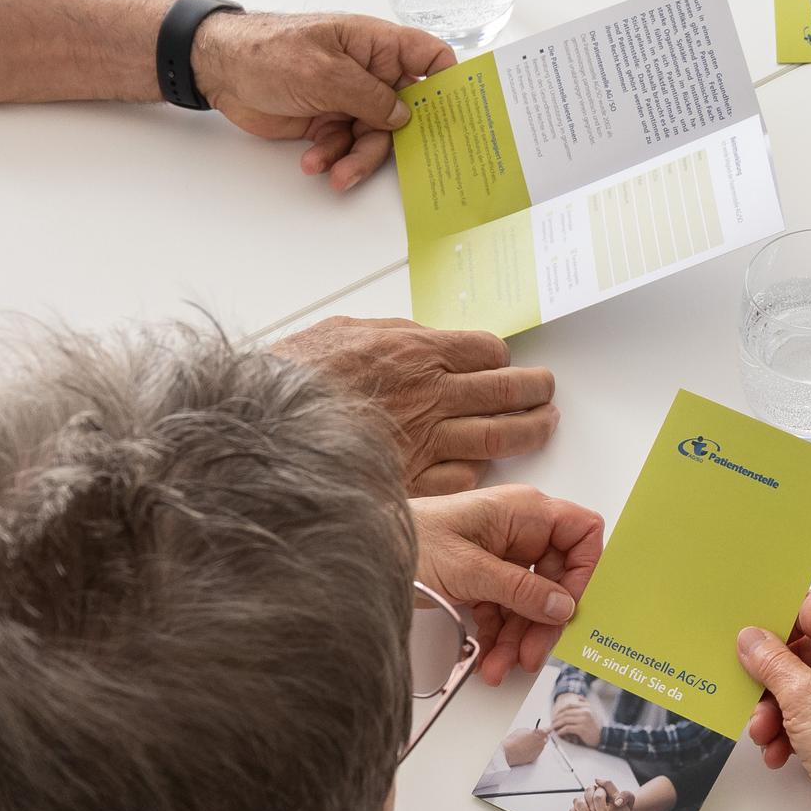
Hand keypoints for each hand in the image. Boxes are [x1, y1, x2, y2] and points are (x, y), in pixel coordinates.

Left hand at [192, 9, 454, 188]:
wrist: (218, 68)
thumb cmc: (268, 50)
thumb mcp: (324, 72)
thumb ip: (368, 95)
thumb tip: (402, 116)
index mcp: (375, 44)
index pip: (428, 56)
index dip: (447, 81)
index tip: (452, 112)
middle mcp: (368, 71)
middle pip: (404, 111)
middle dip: (393, 140)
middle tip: (383, 159)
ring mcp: (348, 97)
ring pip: (373, 137)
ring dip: (355, 158)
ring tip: (336, 173)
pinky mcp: (326, 120)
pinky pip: (344, 147)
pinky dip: (331, 158)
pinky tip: (313, 161)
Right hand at [275, 316, 556, 493]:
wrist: (265, 427)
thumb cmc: (293, 377)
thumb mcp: (343, 331)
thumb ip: (391, 333)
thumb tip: (420, 337)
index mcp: (418, 352)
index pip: (487, 351)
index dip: (500, 358)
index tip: (503, 363)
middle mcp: (431, 395)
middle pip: (506, 391)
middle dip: (535, 390)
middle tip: (546, 391)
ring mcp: (426, 441)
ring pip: (499, 436)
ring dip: (530, 430)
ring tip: (544, 424)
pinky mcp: (414, 480)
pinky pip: (465, 477)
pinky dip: (479, 472)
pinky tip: (483, 467)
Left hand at [412, 485, 603, 681]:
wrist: (363, 553)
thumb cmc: (409, 539)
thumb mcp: (469, 570)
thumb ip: (520, 589)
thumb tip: (563, 606)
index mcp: (523, 512)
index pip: (581, 533)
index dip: (585, 571)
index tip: (571, 609)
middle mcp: (518, 530)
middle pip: (555, 579)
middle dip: (543, 622)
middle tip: (531, 655)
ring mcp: (500, 555)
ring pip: (529, 602)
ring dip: (519, 638)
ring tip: (499, 666)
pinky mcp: (481, 578)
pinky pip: (505, 610)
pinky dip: (500, 637)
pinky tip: (489, 658)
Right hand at [503, 724, 548, 765]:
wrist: (509, 753)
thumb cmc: (513, 741)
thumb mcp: (521, 730)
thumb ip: (529, 731)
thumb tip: (531, 732)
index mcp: (538, 734)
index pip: (547, 730)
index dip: (548, 729)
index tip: (548, 729)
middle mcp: (540, 742)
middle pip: (545, 739)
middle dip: (542, 737)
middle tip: (536, 736)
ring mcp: (538, 751)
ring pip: (541, 746)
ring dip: (538, 744)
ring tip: (528, 743)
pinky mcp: (535, 757)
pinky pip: (537, 752)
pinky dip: (534, 750)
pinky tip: (526, 749)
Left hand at [548, 698, 602, 746]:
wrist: (602, 738)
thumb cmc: (594, 727)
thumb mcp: (591, 714)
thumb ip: (585, 705)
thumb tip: (579, 697)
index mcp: (587, 707)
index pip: (569, 705)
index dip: (560, 710)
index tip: (555, 715)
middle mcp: (585, 712)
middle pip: (565, 713)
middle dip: (556, 718)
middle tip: (552, 723)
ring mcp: (584, 720)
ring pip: (565, 720)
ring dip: (557, 724)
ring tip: (553, 728)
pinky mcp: (582, 729)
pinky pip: (567, 728)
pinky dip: (561, 731)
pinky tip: (559, 733)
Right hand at [738, 592, 810, 792]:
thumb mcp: (800, 697)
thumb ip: (770, 660)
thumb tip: (752, 638)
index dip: (777, 624)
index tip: (749, 639)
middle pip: (808, 651)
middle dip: (772, 682)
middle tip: (751, 698)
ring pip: (810, 684)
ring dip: (779, 709)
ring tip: (763, 734)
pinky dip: (796, 725)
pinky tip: (779, 749)